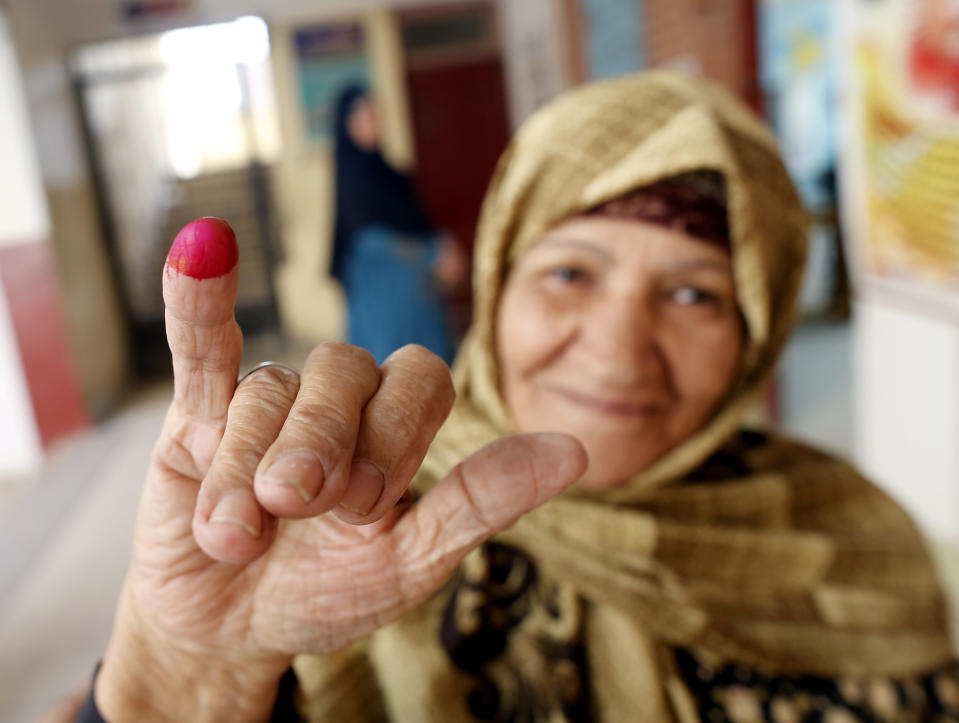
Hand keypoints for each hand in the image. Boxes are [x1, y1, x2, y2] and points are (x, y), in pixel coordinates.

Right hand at [95, 218, 585, 721]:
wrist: (233, 631)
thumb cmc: (330, 592)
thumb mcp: (412, 562)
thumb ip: (479, 501)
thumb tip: (575, 451)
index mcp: (397, 425)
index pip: (420, 376)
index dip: (397, 429)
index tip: (368, 510)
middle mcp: (338, 400)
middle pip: (343, 368)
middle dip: (323, 442)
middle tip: (302, 507)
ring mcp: (270, 399)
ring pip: (269, 388)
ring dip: (249, 465)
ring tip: (238, 538)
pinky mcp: (197, 410)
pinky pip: (200, 342)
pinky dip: (198, 298)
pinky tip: (201, 244)